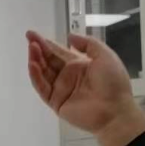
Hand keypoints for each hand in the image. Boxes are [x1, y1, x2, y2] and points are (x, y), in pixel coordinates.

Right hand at [26, 30, 144, 145]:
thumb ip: (88, 44)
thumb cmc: (113, 83)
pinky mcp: (56, 102)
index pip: (58, 52)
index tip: (32, 34)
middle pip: (48, 61)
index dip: (46, 43)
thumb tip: (69, 37)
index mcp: (79, 65)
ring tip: (31, 48)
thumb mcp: (105, 56)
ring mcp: (61, 90)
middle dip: (38, 49)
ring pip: (43, 73)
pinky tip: (33, 65)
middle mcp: (68, 76)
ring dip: (36, 60)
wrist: (114, 111)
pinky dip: (36, 77)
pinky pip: (43, 88)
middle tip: (29, 38)